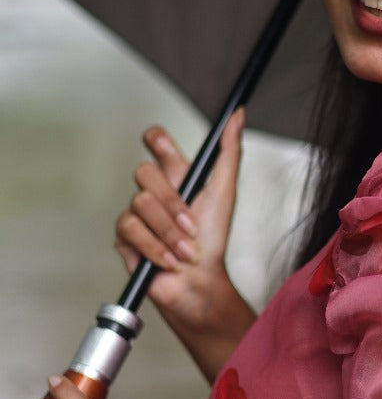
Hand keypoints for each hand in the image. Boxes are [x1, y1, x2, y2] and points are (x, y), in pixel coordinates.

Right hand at [114, 110, 244, 331]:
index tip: (163, 146)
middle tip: (191, 224)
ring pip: (139, 204)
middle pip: (144, 173)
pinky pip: (130, 229)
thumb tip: (238, 115)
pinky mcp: (125, 237)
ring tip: (185, 249)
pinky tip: (169, 260)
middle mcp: (155, 192)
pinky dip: (155, 247)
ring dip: (168, 232)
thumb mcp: (225, 192)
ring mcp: (137, 214)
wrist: (200, 283)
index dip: (155, 139)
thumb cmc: (214, 241)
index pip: (156, 143)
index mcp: (177, 176)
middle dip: (172, 204)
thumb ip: (229, 151)